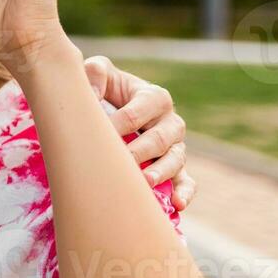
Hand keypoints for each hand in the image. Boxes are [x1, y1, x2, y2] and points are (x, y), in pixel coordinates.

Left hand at [83, 55, 196, 209]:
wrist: (112, 107)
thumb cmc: (106, 88)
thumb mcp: (100, 72)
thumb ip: (95, 73)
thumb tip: (89, 91)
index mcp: (154, 97)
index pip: (137, 113)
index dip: (117, 124)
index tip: (98, 134)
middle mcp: (170, 122)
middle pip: (158, 138)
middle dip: (137, 151)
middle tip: (118, 162)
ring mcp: (175, 146)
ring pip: (175, 159)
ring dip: (160, 172)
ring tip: (144, 182)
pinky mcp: (176, 167)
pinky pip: (187, 181)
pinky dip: (185, 192)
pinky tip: (178, 205)